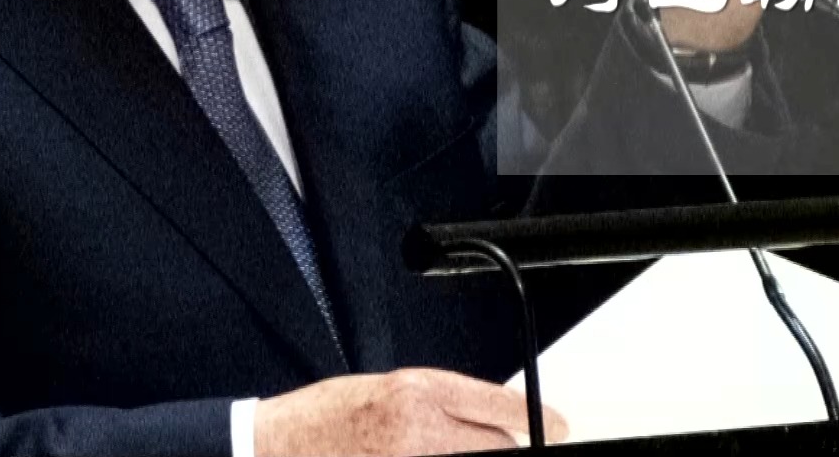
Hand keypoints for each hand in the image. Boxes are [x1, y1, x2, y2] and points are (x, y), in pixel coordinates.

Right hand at [253, 369, 568, 455]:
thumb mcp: (391, 389)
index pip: (501, 404)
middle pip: (497, 445)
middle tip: (499, 443)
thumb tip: (490, 416)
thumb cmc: (328, 416)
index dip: (537, 417)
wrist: (280, 445)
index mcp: (419, 391)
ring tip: (444, 450)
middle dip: (501, 445)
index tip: (559, 424)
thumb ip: (441, 401)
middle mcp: (420, 428)